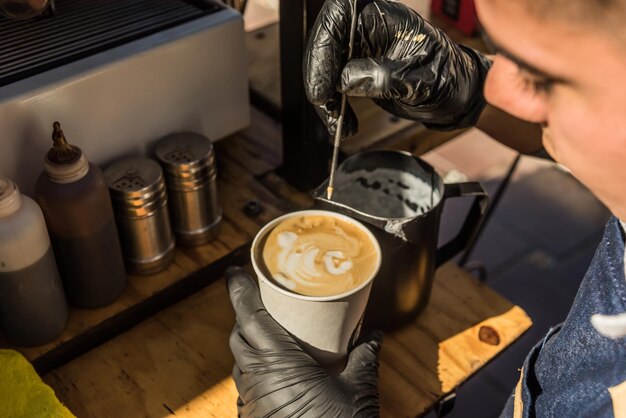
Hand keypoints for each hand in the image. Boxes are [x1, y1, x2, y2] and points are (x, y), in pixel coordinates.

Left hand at [226, 266, 381, 417]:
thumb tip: (374, 333)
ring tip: (268, 331)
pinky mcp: (253, 415)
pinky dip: (254, 367)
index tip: (233, 271)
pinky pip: (246, 383)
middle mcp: (257, 377)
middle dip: (244, 313)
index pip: (248, 314)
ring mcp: (252, 399)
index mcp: (278, 361)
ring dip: (248, 341)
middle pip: (239, 334)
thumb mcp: (358, 388)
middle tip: (260, 299)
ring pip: (240, 359)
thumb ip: (365, 355)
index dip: (237, 290)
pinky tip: (275, 371)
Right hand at [304, 0, 490, 134]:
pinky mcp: (354, 68)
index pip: (341, 12)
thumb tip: (346, 79)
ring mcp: (359, 47)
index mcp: (385, 17)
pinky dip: (331, 104)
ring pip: (323, 64)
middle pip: (325, 40)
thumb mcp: (422, 81)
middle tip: (325, 104)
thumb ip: (385, 77)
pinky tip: (341, 122)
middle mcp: (367, 27)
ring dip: (324, 96)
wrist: (452, 95)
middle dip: (319, 75)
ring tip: (336, 122)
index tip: (326, 79)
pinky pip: (331, 82)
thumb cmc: (447, 78)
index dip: (325, 42)